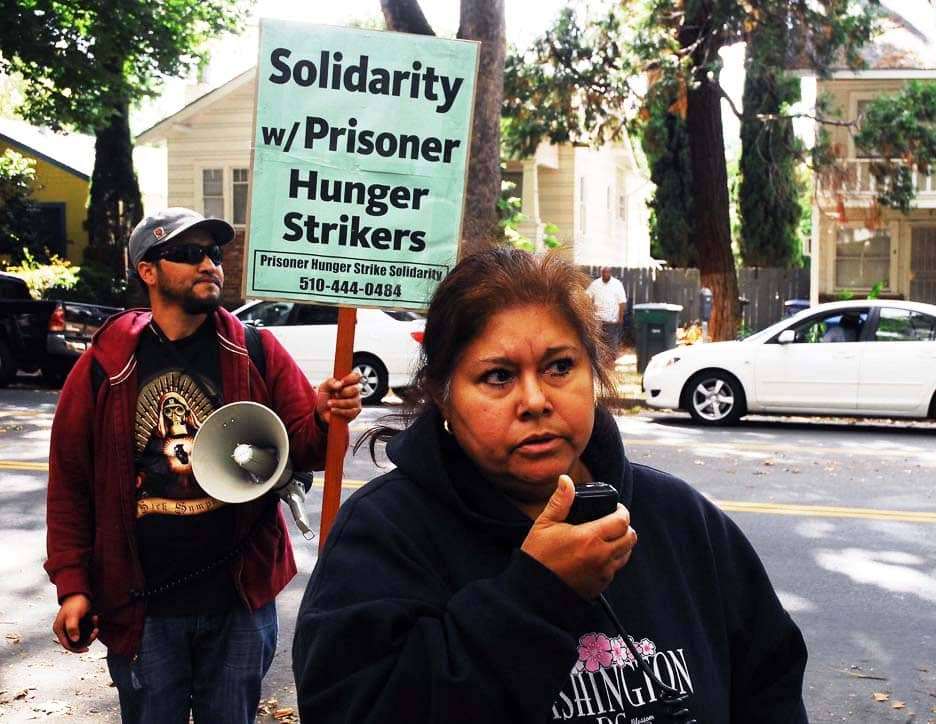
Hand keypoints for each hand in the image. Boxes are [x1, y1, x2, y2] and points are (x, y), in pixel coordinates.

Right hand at [52, 594, 98, 652]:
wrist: (79, 592)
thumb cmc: (75, 603)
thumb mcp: (73, 615)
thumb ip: (72, 628)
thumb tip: (74, 641)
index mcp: (59, 629)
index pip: (66, 645)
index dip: (76, 649)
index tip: (87, 649)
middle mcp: (63, 629)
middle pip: (75, 642)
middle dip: (86, 640)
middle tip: (95, 633)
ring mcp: (70, 626)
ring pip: (81, 637)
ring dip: (90, 633)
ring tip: (96, 626)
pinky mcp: (77, 623)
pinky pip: (84, 630)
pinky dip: (91, 627)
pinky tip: (95, 618)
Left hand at [315, 371, 362, 425]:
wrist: (322, 411)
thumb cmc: (326, 397)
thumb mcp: (324, 387)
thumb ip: (330, 382)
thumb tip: (338, 384)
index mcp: (348, 382)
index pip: (356, 376)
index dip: (350, 378)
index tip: (342, 382)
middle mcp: (354, 391)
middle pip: (356, 389)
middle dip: (343, 392)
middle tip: (335, 394)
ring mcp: (356, 402)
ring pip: (353, 401)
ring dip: (339, 403)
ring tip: (330, 403)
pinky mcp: (354, 412)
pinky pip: (350, 411)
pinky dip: (340, 411)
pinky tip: (334, 410)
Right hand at [521, 475, 637, 599]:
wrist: (534, 591)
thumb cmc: (538, 556)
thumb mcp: (544, 524)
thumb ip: (560, 501)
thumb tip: (566, 480)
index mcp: (589, 537)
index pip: (621, 521)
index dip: (622, 511)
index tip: (616, 508)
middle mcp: (601, 556)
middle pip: (630, 537)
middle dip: (625, 527)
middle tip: (613, 521)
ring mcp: (603, 573)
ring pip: (626, 554)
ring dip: (621, 544)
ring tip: (607, 538)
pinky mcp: (601, 586)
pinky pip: (615, 569)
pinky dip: (613, 560)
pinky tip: (598, 555)